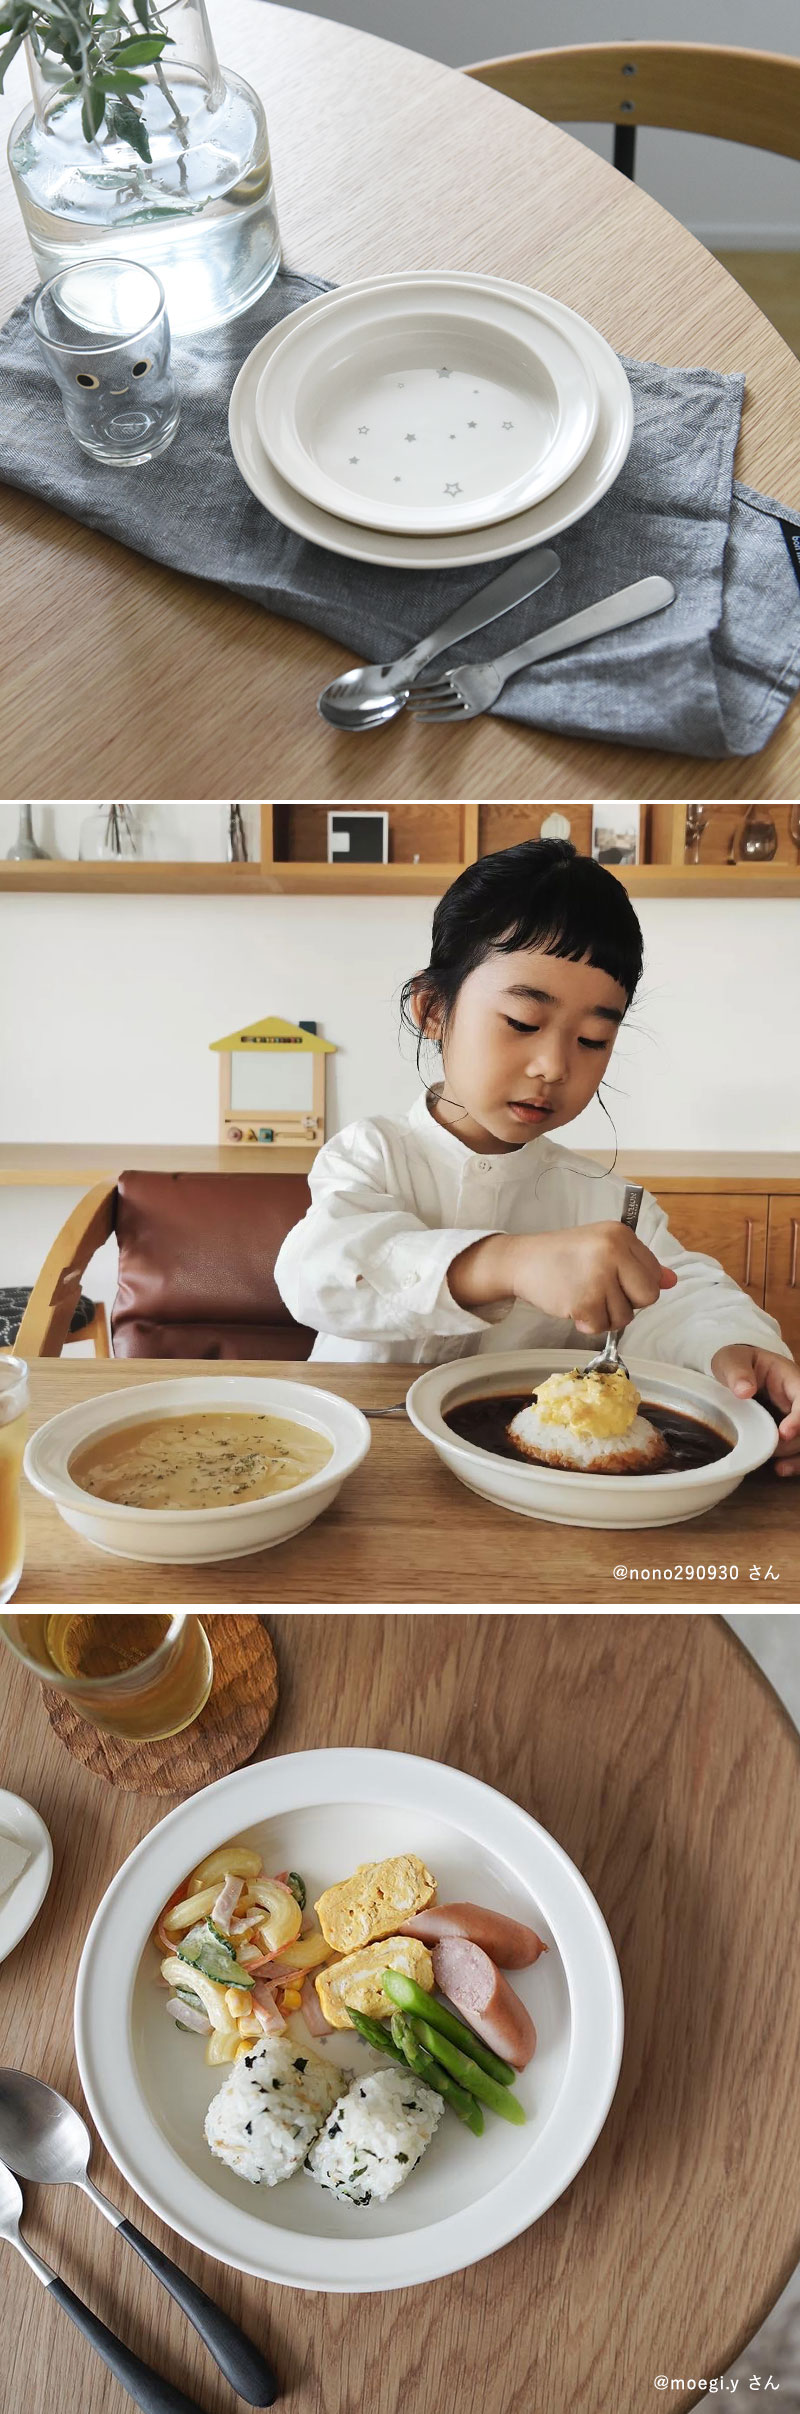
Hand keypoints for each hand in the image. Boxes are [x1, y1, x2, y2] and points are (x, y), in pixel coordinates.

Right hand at [449, 1223, 677, 1325]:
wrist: (523, 1260)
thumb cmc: (565, 1254)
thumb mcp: (604, 1247)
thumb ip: (639, 1263)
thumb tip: (672, 1281)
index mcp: (621, 1235)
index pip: (654, 1273)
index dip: (636, 1284)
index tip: (615, 1280)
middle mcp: (612, 1252)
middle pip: (648, 1297)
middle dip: (628, 1302)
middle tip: (603, 1292)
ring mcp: (598, 1278)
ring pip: (625, 1317)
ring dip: (605, 1315)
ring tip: (584, 1296)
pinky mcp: (583, 1302)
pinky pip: (601, 1327)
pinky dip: (588, 1324)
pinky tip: (574, 1306)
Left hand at [711, 1345, 799, 1475]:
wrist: (737, 1371)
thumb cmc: (737, 1362)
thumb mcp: (731, 1360)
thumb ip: (737, 1372)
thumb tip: (745, 1391)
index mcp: (790, 1378)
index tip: (784, 1433)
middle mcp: (799, 1399)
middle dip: (795, 1441)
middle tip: (771, 1450)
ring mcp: (797, 1416)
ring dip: (798, 1455)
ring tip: (778, 1466)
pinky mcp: (791, 1431)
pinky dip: (796, 1461)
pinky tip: (782, 1469)